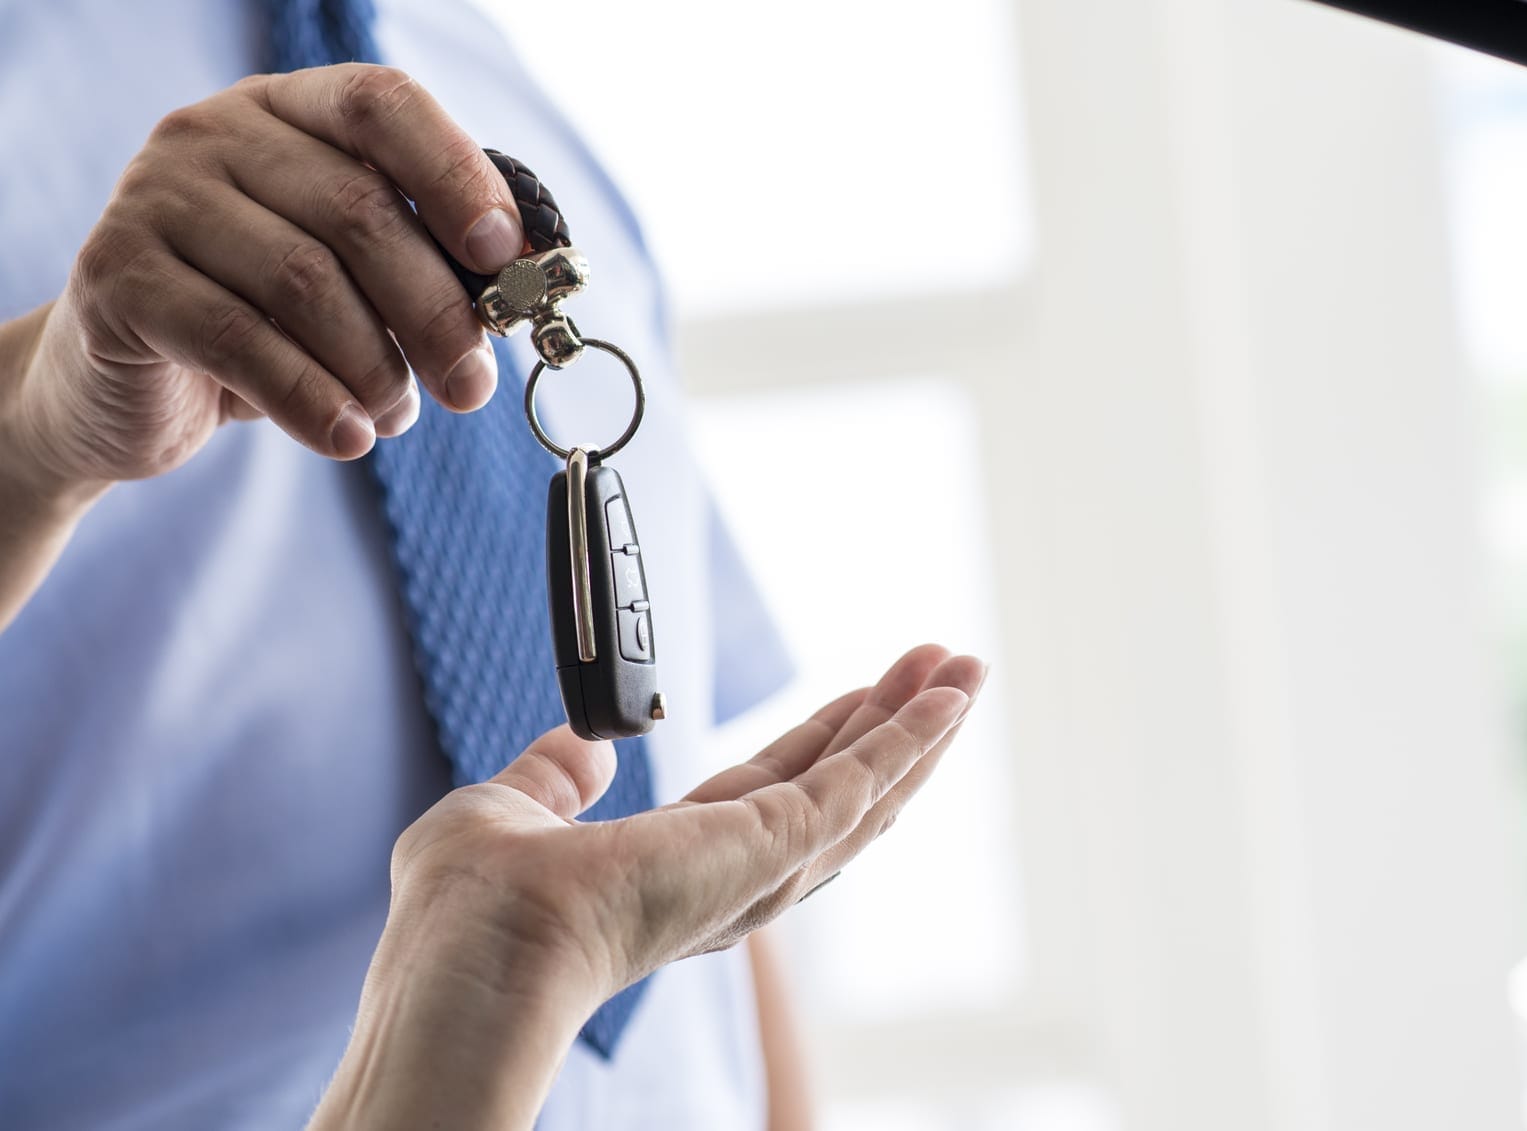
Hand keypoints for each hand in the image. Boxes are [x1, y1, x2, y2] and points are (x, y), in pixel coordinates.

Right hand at [0, 64, 522, 505]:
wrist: (124, 388)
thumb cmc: (262, 325)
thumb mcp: (347, 281)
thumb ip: (418, 265)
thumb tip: (513, 294)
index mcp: (288, 112)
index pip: (383, 105)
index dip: (455, 175)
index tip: (504, 254)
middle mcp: (214, 133)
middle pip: (357, 209)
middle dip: (435, 311)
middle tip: (471, 386)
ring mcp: (155, 197)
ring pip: (304, 280)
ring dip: (374, 366)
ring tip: (395, 414)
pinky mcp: (118, 275)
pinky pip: (237, 341)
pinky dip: (311, 399)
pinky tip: (347, 438)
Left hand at [311, 644, 986, 1130]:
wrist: (481, 948)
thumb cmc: (470, 912)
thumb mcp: (513, 810)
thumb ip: (556, 777)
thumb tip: (585, 746)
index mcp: (675, 868)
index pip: (771, 793)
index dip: (822, 739)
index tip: (860, 694)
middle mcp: (731, 879)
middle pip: (836, 791)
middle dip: (889, 727)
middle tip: (941, 667)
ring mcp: (761, 871)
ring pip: (864, 794)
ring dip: (918, 730)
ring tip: (964, 670)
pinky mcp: (776, 848)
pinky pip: (859, 786)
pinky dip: (909, 740)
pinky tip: (946, 699)